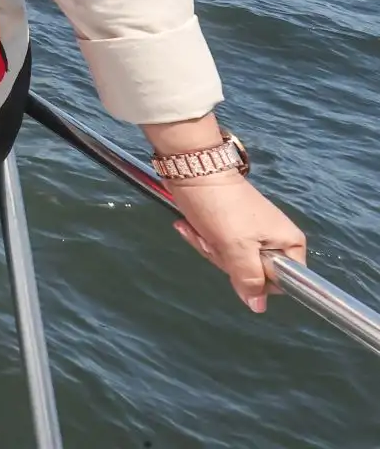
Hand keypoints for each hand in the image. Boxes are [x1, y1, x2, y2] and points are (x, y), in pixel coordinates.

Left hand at [166, 173, 306, 311]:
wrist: (192, 170)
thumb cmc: (222, 208)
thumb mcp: (237, 248)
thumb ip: (249, 279)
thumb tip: (258, 307)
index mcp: (289, 243)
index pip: (280, 282)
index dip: (256, 279)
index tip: (238, 261)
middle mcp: (274, 240)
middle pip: (251, 274)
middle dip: (225, 259)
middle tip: (216, 240)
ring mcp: (250, 233)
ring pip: (230, 261)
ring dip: (209, 248)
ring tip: (201, 229)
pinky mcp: (228, 227)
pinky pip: (217, 246)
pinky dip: (201, 238)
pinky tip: (189, 226)